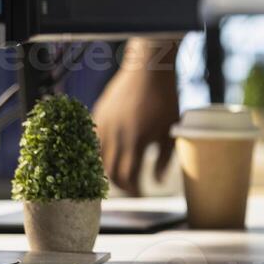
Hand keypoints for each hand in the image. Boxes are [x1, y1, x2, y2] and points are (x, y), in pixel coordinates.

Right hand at [92, 47, 179, 193]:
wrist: (148, 68)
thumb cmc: (165, 98)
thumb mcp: (171, 129)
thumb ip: (165, 158)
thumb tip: (159, 182)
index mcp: (136, 142)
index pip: (129, 177)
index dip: (135, 190)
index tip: (142, 194)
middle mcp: (116, 137)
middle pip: (111, 173)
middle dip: (122, 185)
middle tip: (133, 188)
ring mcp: (103, 126)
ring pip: (99, 160)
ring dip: (108, 171)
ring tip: (120, 174)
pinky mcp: (97, 115)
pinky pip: (92, 142)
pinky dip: (98, 153)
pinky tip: (108, 155)